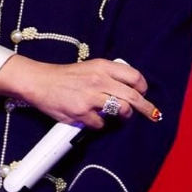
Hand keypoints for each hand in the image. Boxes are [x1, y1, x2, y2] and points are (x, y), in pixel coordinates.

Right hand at [0, 55, 158, 128]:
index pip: (134, 77)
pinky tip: (92, 119)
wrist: (39, 82)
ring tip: (119, 117)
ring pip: (122, 110)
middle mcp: (99, 80)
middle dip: (146, 109)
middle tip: (152, 115)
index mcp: (102, 67)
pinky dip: (99, 124)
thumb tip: (129, 89)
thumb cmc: (65, 76)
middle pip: (133, 96)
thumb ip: (108, 75)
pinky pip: (101, 124)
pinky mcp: (81, 113)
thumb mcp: (89, 67)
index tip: (144, 94)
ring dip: (124, 116)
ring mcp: (90, 97)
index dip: (143, 88)